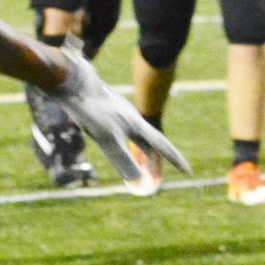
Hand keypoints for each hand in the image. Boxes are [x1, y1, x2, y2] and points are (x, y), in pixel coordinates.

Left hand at [41, 49, 190, 183]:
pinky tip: (110, 134)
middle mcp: (131, 118)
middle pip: (148, 140)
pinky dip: (120, 137)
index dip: (174, 159)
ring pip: (133, 133)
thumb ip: (122, 159)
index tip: (188, 172)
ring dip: (138, 146)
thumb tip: (137, 181)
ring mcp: (119, 111)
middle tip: (160, 167)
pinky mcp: (105, 107)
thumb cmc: (93, 111)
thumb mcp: (107, 139)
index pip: (161, 145)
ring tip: (141, 154)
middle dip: (154, 155)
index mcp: (136, 125)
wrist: (76, 83)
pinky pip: (117, 126)